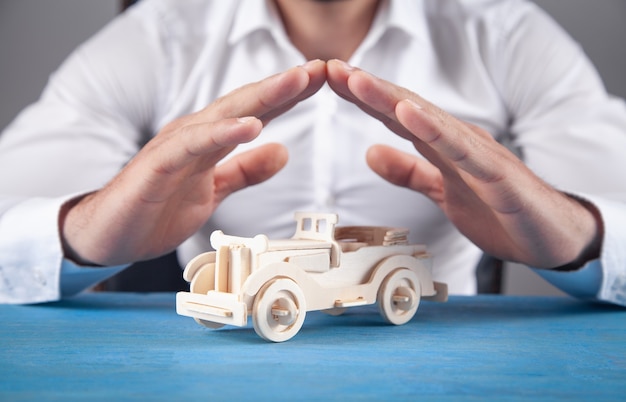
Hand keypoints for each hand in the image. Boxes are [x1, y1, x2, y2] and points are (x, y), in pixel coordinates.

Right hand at [61, 60, 326, 265]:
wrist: (109, 236)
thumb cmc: (157, 209)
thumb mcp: (214, 191)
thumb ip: (245, 171)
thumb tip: (283, 152)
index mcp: (210, 140)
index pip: (256, 112)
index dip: (290, 96)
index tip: (324, 80)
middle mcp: (195, 135)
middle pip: (246, 104)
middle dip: (284, 85)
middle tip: (320, 67)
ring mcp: (175, 147)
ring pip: (223, 116)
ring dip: (262, 98)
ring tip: (295, 82)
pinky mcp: (158, 166)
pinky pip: (193, 146)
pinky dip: (222, 133)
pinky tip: (250, 126)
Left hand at [326, 59, 601, 267]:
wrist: (554, 238)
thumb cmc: (500, 211)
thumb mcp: (442, 192)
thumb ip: (409, 173)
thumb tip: (369, 153)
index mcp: (443, 144)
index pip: (396, 115)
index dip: (362, 98)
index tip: (327, 80)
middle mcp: (458, 141)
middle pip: (406, 109)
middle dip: (366, 88)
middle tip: (330, 67)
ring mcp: (479, 155)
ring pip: (429, 121)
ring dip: (390, 99)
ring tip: (357, 81)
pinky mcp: (498, 177)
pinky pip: (461, 151)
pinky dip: (434, 130)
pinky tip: (408, 114)